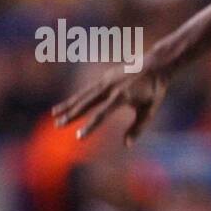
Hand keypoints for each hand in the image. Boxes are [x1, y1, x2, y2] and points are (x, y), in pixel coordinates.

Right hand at [51, 66, 168, 144]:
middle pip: (87, 103)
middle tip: (58, 125)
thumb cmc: (155, 90)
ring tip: (54, 115)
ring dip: (68, 105)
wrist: (155, 65)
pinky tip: (67, 105)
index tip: (78, 137)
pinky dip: (77, 97)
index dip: (89, 127)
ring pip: (83, 95)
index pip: (102, 115)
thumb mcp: (149, 110)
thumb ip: (138, 128)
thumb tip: (127, 145)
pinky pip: (88, 89)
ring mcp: (106, 80)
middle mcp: (110, 87)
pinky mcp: (105, 77)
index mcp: (122, 96)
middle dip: (71, 115)